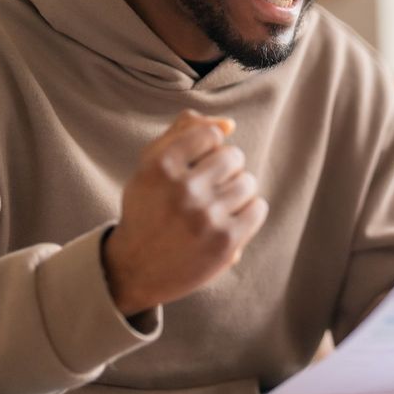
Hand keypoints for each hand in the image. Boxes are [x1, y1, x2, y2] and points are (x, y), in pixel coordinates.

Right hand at [103, 110, 267, 315]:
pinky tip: (228, 220)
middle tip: (206, 189)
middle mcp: (182, 190)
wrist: (135, 269)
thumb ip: (184, 131)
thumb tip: (229, 124)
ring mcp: (205, 217)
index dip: (207, 149)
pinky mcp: (226, 241)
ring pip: (248, 182)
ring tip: (216, 206)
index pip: (210, 135)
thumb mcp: (151, 165)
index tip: (195, 167)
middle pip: (234, 157)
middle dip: (224, 170)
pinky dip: (248, 212)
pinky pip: (258, 208)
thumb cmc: (148, 208)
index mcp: (159, 166)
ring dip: (236, 192)